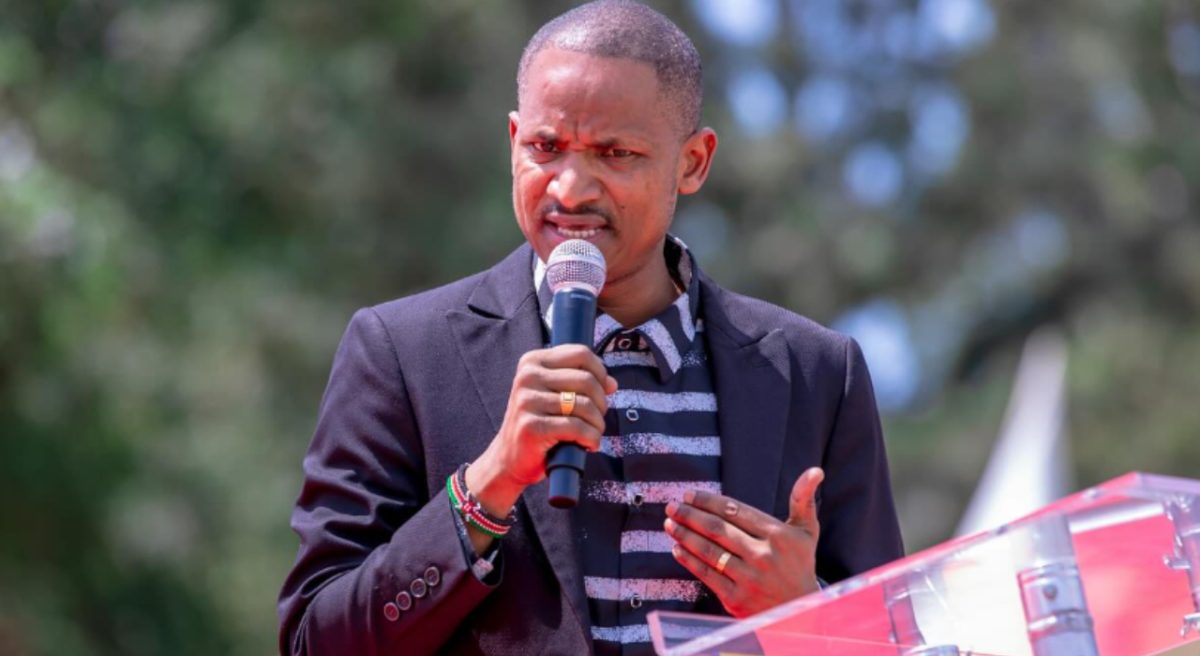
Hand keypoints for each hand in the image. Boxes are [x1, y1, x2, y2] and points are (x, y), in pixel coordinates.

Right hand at [467, 344, 616, 513]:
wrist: (509, 459)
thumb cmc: (539, 423)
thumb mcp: (555, 395)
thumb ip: (581, 383)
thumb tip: (612, 384)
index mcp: (532, 362)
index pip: (581, 354)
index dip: (600, 373)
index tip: (601, 393)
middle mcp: (527, 377)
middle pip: (586, 380)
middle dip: (601, 402)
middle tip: (596, 419)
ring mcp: (527, 401)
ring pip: (584, 405)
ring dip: (597, 424)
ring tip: (592, 434)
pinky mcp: (532, 427)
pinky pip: (577, 427)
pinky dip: (591, 438)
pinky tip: (587, 445)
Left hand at [664, 467, 823, 616]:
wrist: (800, 613)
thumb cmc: (799, 564)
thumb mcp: (806, 532)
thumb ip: (803, 499)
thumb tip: (815, 470)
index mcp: (778, 535)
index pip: (735, 511)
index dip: (708, 501)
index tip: (689, 494)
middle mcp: (763, 556)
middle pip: (718, 529)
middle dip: (690, 515)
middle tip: (672, 506)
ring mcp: (749, 579)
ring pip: (709, 551)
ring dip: (685, 535)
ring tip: (670, 524)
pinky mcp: (736, 599)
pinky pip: (706, 575)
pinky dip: (689, 560)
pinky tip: (677, 549)